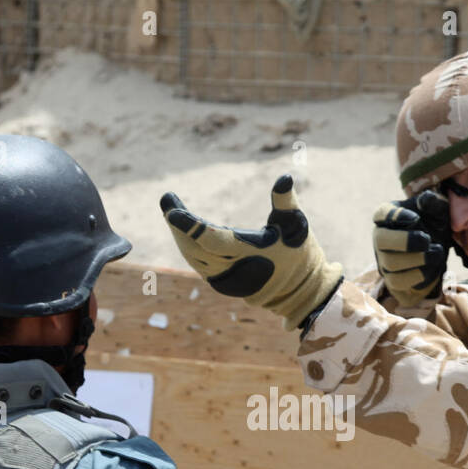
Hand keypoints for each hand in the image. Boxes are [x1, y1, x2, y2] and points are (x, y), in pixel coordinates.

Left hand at [159, 174, 342, 329]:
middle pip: (193, 247)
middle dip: (177, 224)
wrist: (299, 292)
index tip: (171, 210)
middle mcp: (233, 269)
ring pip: (192, 256)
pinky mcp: (222, 284)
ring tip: (171, 211)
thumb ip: (286, 201)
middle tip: (167, 199)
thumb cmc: (300, 253)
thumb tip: (284, 177)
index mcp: (248, 252)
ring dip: (179, 235)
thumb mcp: (296, 224)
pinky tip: (181, 230)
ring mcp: (225, 280)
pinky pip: (197, 264)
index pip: (210, 239)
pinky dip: (187, 246)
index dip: (189, 225)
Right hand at [371, 189, 450, 304]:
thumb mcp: (439, 211)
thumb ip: (433, 203)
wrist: (439, 252)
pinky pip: (398, 282)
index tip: (415, 218)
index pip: (381, 214)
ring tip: (437, 252)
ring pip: (391, 263)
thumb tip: (425, 200)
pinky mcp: (392, 280)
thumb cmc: (434, 226)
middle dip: (406, 241)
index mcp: (388, 216)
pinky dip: (419, 275)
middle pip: (381, 240)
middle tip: (426, 239)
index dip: (396, 216)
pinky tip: (432, 266)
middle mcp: (381, 238)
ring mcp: (384, 260)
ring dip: (417, 259)